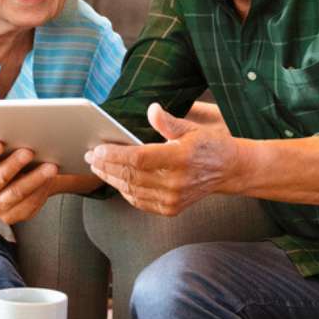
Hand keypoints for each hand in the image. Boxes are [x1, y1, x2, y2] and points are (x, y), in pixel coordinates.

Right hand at [0, 141, 61, 224]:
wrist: (24, 176)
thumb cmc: (10, 156)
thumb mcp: (3, 148)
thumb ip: (5, 142)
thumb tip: (20, 132)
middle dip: (13, 164)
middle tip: (29, 152)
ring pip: (15, 193)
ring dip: (34, 179)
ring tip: (50, 167)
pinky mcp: (11, 217)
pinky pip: (28, 206)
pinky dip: (41, 191)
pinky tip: (50, 179)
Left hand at [84, 102, 235, 216]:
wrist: (228, 170)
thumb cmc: (208, 146)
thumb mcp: (192, 129)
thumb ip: (168, 122)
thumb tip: (151, 109)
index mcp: (181, 158)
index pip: (139, 158)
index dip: (115, 155)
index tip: (97, 149)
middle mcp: (176, 182)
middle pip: (131, 175)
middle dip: (106, 166)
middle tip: (90, 157)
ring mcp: (173, 199)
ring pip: (132, 190)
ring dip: (111, 179)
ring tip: (97, 167)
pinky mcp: (171, 209)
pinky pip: (140, 201)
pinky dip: (125, 191)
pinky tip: (115, 180)